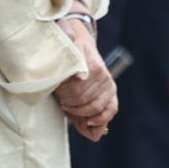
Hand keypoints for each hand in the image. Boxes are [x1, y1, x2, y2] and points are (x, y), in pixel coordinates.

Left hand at [55, 18, 116, 139]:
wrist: (81, 44)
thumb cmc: (68, 51)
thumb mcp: (62, 50)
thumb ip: (64, 55)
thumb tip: (73, 58)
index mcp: (90, 64)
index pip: (76, 88)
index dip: (64, 93)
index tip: (56, 92)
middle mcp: (102, 75)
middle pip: (82, 99)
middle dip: (69, 103)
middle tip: (61, 100)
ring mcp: (109, 85)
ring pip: (94, 107)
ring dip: (79, 113)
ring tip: (68, 109)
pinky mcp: (112, 93)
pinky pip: (110, 110)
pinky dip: (100, 120)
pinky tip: (89, 123)